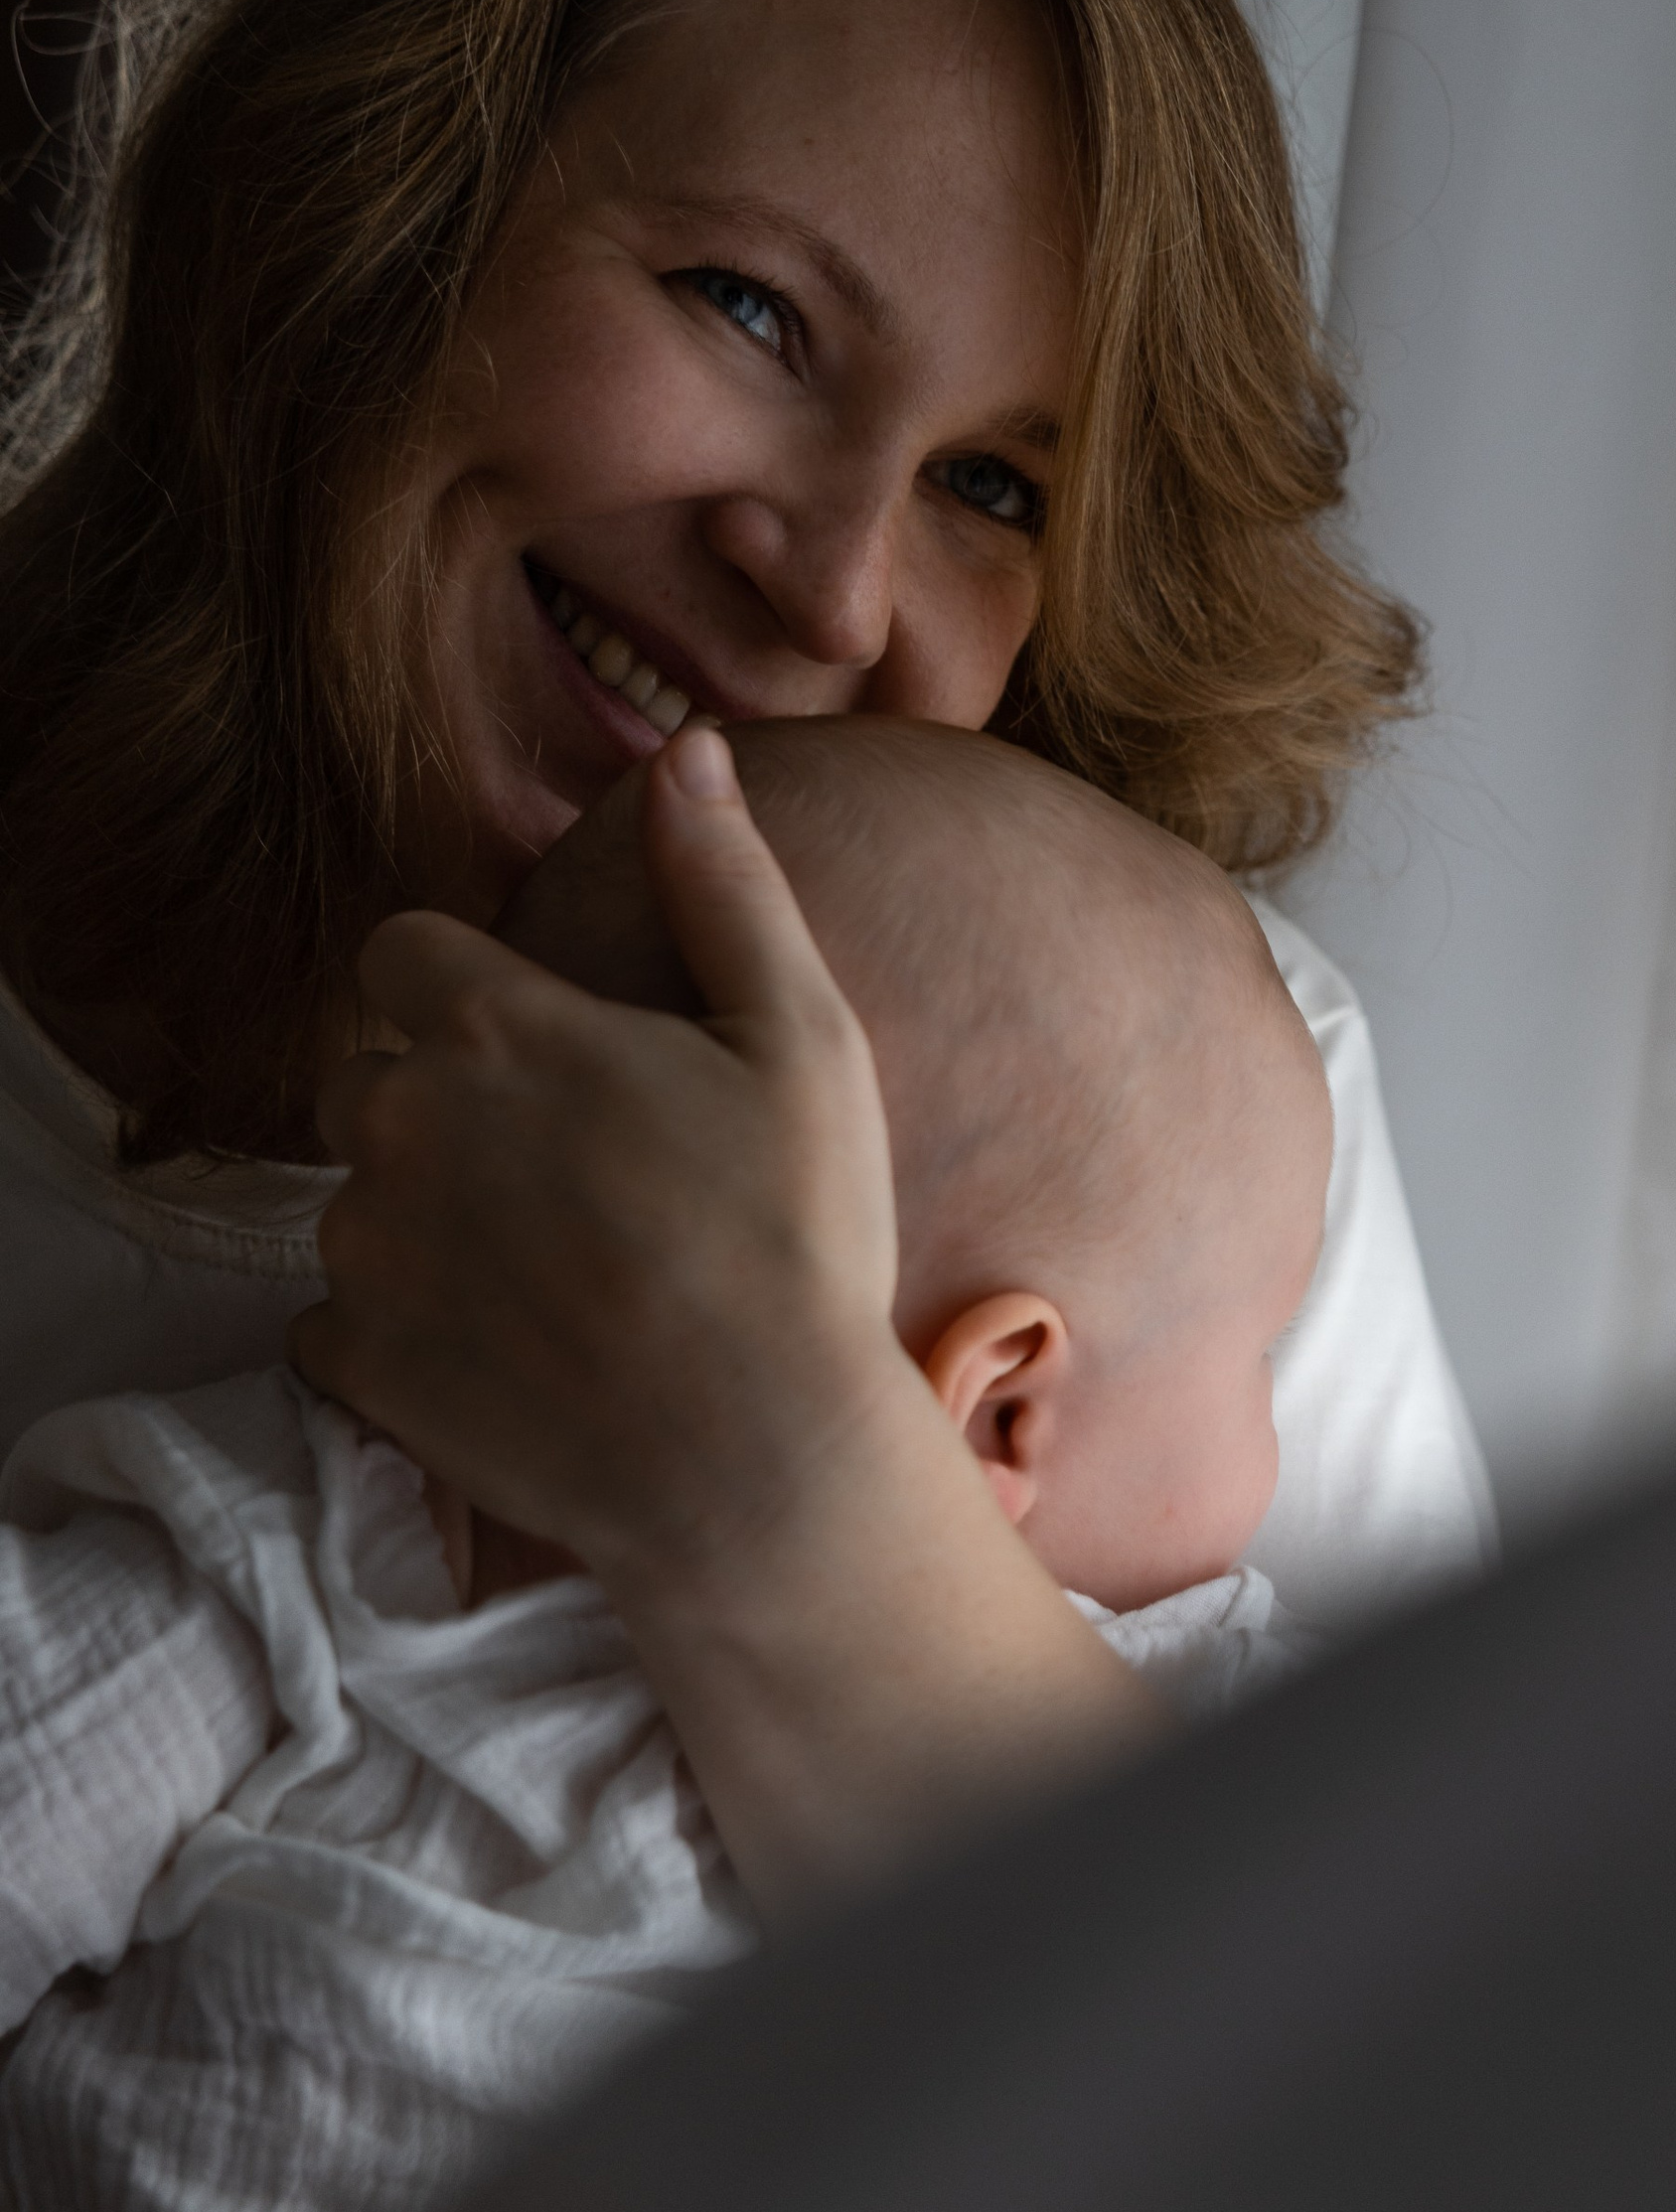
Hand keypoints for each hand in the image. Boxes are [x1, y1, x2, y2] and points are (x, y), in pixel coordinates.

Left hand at [295, 725, 1151, 1908]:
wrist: (756, 1462)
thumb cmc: (799, 1242)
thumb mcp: (802, 1039)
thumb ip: (725, 884)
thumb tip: (683, 749)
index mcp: (498, 1024)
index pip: (399, 952)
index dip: (462, 989)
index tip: (541, 1049)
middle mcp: (402, 1120)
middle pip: (364, 1068)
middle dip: (438, 1100)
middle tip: (564, 1170)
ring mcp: (365, 1247)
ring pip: (355, 1196)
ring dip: (422, 1217)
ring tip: (551, 1273)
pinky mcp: (355, 1360)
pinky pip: (337, 1319)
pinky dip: (400, 1329)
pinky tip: (509, 1349)